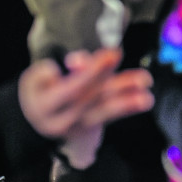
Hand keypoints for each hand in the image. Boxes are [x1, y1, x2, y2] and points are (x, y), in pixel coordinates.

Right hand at [18, 49, 152, 160]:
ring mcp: (79, 126)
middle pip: (93, 99)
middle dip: (117, 84)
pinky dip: (128, 107)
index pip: (73, 89)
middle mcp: (63, 120)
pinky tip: (144, 100)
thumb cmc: (38, 90)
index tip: (111, 54)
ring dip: (128, 100)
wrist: (35, 120)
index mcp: (46, 106)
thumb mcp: (35, 78)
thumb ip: (50, 71)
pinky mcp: (91, 127)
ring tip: (146, 91)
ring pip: (105, 110)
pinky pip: (110, 116)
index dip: (93, 72)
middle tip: (140, 75)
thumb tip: (77, 64)